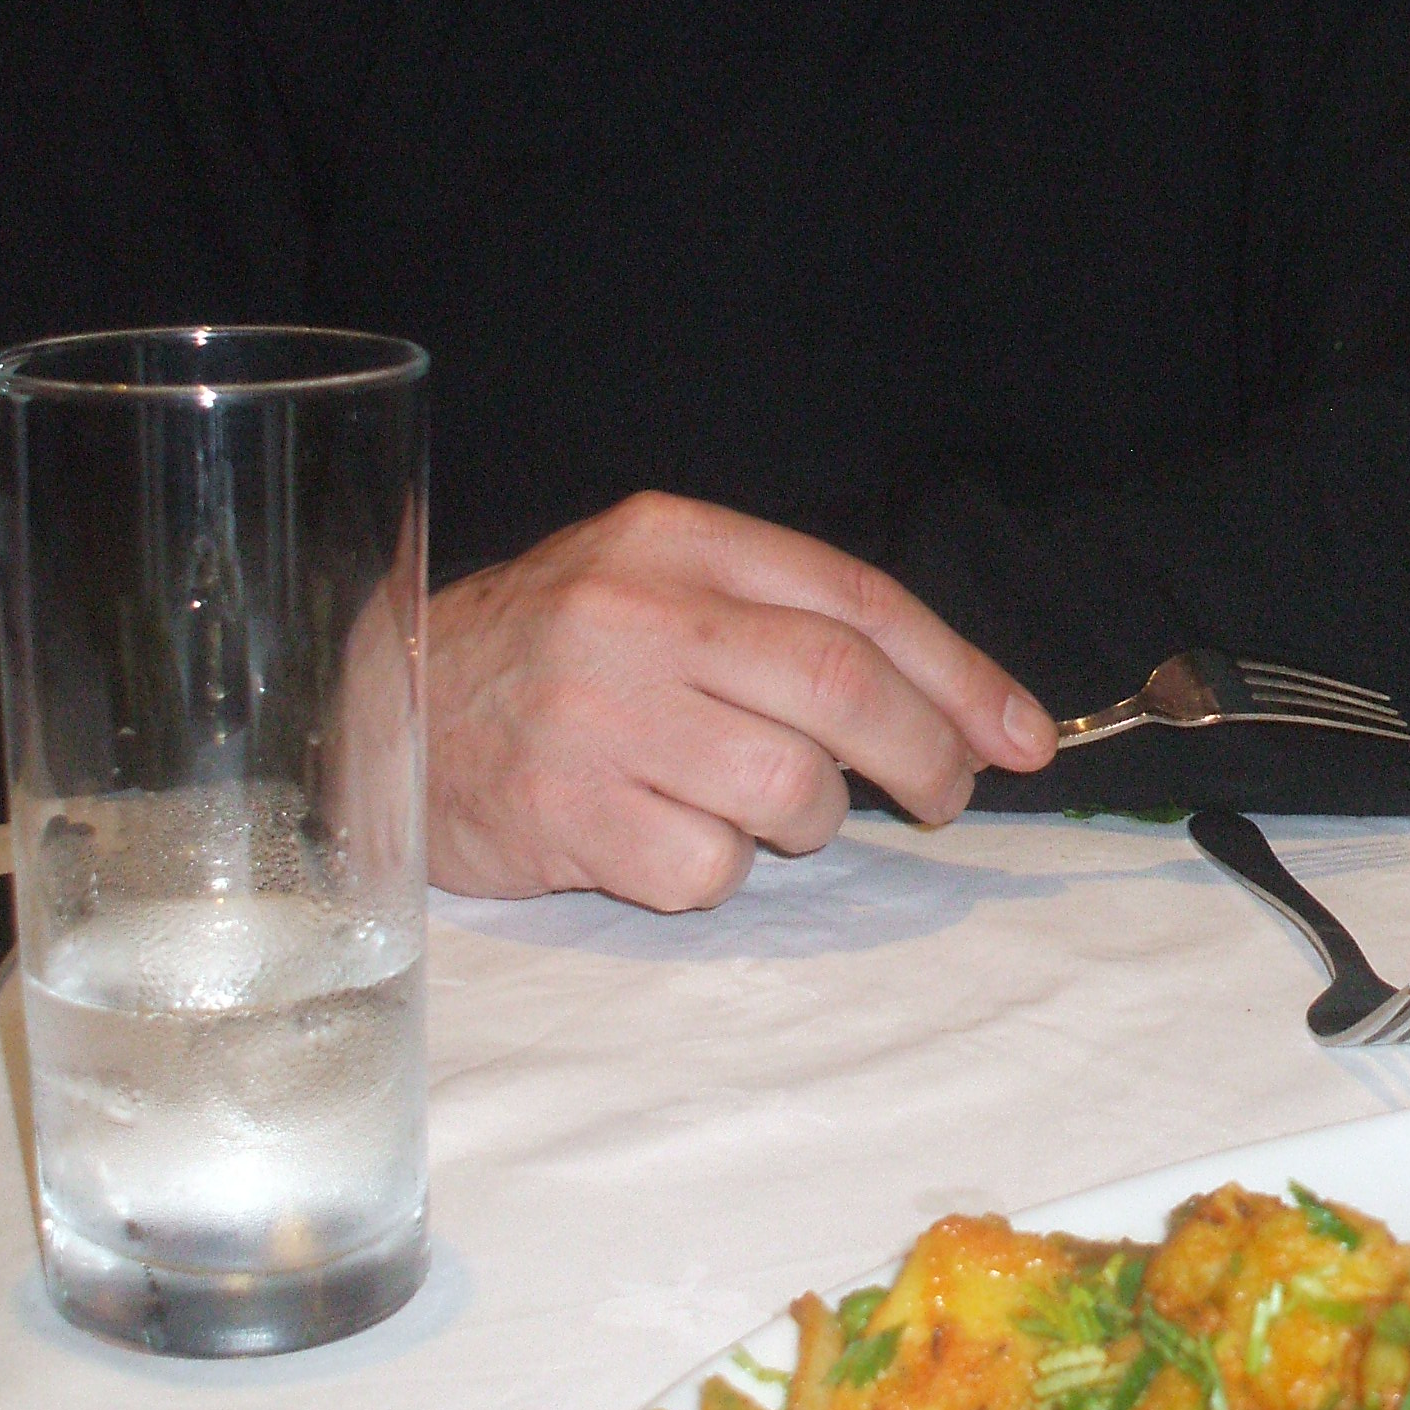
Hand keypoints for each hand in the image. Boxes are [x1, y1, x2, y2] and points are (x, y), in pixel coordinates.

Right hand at [425, 491, 1056, 909]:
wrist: (387, 710)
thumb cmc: (554, 656)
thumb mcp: (654, 583)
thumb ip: (781, 619)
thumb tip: (954, 708)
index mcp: (676, 538)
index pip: (857, 601)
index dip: (961, 676)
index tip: (1021, 738)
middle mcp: (639, 614)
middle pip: (840, 689)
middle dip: (927, 755)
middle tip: (948, 794)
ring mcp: (598, 716)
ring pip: (790, 789)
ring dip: (814, 821)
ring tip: (771, 810)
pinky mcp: (567, 815)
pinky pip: (710, 868)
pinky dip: (722, 870)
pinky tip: (672, 838)